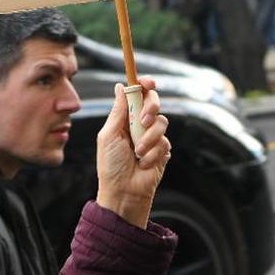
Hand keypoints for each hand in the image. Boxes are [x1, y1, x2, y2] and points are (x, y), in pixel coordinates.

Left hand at [96, 78, 169, 228]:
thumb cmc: (110, 165)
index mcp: (124, 118)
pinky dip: (153, 153)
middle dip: (151, 108)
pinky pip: (165, 142)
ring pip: (161, 122)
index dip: (144, 84)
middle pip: (154, 102)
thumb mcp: (109, 135)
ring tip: (138, 154)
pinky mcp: (162, 150)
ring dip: (148, 138)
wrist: (123, 192)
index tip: (149, 82)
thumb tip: (120, 86)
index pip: (137, 94)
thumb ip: (118, 110)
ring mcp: (152, 137)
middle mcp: (139, 124)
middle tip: (143, 121)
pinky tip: (144, 164)